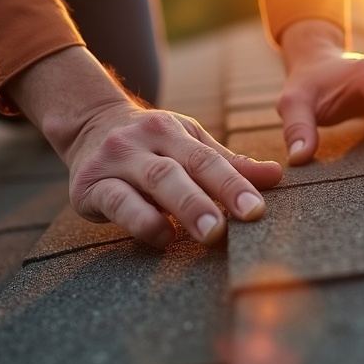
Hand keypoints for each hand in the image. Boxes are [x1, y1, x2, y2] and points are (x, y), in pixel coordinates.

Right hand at [6, 47, 282, 247]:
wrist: (87, 126)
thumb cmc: (151, 144)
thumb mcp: (187, 143)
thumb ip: (228, 164)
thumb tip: (276, 176)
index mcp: (170, 131)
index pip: (206, 159)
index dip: (234, 183)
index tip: (258, 209)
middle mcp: (142, 143)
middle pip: (180, 169)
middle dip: (211, 197)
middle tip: (241, 222)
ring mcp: (114, 163)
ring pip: (151, 184)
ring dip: (181, 209)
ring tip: (209, 232)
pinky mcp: (89, 188)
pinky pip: (117, 203)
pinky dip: (141, 221)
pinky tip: (162, 236)